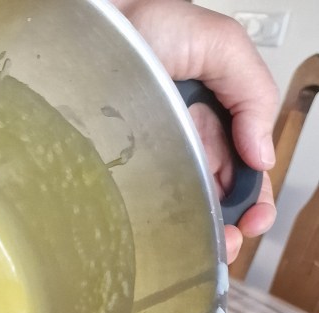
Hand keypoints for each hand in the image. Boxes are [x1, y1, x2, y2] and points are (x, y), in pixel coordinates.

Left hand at [113, 0, 279, 261]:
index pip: (237, 168)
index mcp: (206, 117)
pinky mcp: (111, 174)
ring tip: (207, 247)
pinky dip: (152, 229)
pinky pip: (134, 208)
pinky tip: (165, 240)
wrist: (87, 26)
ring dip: (196, 233)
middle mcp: (175, 142)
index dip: (251, 197)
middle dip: (227, 224)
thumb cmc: (137, 25)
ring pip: (177, 209)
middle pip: (210, 195)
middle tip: (230, 242)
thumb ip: (252, 91)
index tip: (253, 221)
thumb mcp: (217, 44)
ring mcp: (143, 161)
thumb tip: (263, 155)